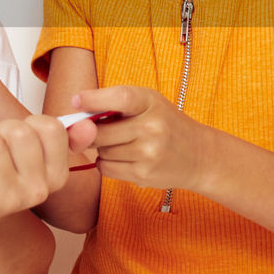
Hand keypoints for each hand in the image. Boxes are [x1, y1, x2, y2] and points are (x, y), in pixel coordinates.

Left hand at [0, 116, 71, 228]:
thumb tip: (89, 125)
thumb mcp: (39, 157)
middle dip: (0, 129)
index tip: (21, 137)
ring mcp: (9, 200)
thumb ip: (66, 138)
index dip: (29, 123)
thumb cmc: (6, 175)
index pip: (50, 128)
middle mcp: (37, 191)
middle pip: (18, 132)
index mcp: (57, 176)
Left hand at [71, 86, 210, 189]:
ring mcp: (148, 153)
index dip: (94, 100)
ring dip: (102, 148)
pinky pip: (106, 168)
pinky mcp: (143, 175)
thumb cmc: (164, 123)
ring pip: (101, 151)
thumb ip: (115, 102)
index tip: (76, 100)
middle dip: (92, 131)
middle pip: (99, 132)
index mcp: (150, 102)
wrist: (197, 155)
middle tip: (99, 128)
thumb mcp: (148, 102)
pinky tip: (123, 157)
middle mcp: (152, 127)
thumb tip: (76, 108)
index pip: (120, 98)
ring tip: (122, 143)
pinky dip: (107, 163)